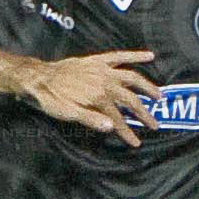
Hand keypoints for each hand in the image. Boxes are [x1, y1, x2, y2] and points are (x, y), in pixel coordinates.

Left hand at [25, 50, 162, 147]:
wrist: (39, 77)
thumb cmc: (52, 99)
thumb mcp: (69, 114)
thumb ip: (91, 120)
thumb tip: (112, 128)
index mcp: (98, 98)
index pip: (118, 119)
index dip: (127, 132)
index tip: (136, 143)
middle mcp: (105, 83)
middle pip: (130, 100)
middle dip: (143, 113)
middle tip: (154, 124)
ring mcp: (104, 70)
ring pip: (132, 78)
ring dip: (147, 87)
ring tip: (158, 96)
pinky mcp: (99, 61)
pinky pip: (121, 56)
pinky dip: (136, 55)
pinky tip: (150, 56)